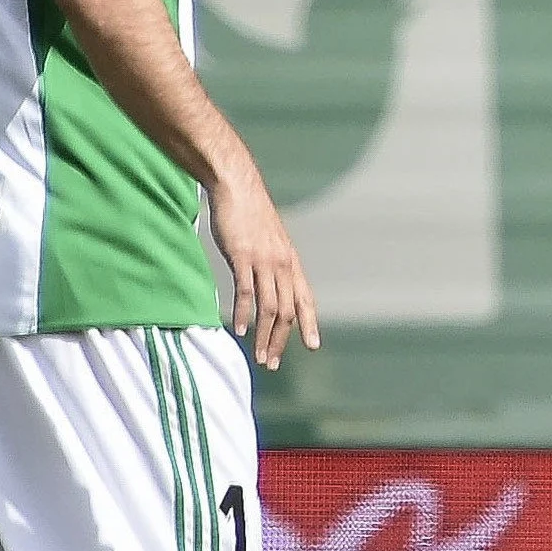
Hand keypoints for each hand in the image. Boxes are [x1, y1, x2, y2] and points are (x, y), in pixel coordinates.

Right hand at [206, 168, 319, 368]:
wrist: (238, 187)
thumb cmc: (251, 215)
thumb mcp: (269, 241)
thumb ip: (272, 263)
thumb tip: (270, 282)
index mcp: (290, 261)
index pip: (305, 298)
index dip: (310, 323)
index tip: (313, 346)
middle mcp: (282, 263)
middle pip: (288, 310)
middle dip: (282, 340)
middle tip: (273, 363)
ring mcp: (263, 260)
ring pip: (270, 307)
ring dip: (265, 336)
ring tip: (260, 357)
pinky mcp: (242, 256)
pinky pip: (247, 292)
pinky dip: (245, 314)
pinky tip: (241, 331)